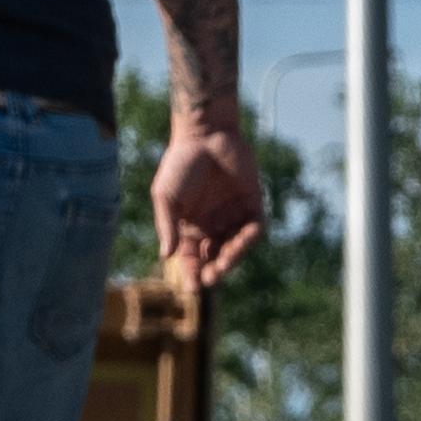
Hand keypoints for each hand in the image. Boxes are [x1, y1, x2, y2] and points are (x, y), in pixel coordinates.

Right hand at [146, 121, 262, 288]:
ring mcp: (233, 216)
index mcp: (190, 227)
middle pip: (215, 258)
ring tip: (226, 261)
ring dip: (232, 258)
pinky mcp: (252, 204)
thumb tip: (167, 256)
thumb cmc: (180, 163)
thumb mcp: (166, 197)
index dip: (191, 274)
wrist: (205, 133)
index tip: (192, 287)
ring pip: (236, 248)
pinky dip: (250, 237)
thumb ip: (168, 226)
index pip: (191, 259)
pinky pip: (255, 229)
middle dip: (214, 271)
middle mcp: (212, 225)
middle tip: (212, 278)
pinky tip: (244, 237)